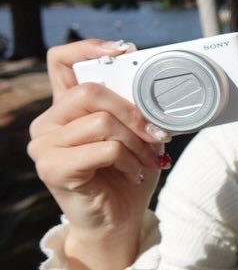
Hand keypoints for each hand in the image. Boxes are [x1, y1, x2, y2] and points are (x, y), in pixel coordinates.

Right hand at [27, 39, 171, 269]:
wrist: (118, 222)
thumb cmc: (126, 176)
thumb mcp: (136, 136)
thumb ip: (137, 111)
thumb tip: (161, 95)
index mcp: (65, 108)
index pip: (60, 61)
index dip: (88, 47)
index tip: (125, 50)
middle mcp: (47, 123)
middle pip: (90, 92)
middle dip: (133, 112)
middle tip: (157, 133)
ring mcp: (44, 145)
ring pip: (100, 121)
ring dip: (136, 142)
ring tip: (147, 159)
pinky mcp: (53, 168)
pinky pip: (103, 148)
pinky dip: (129, 160)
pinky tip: (134, 173)